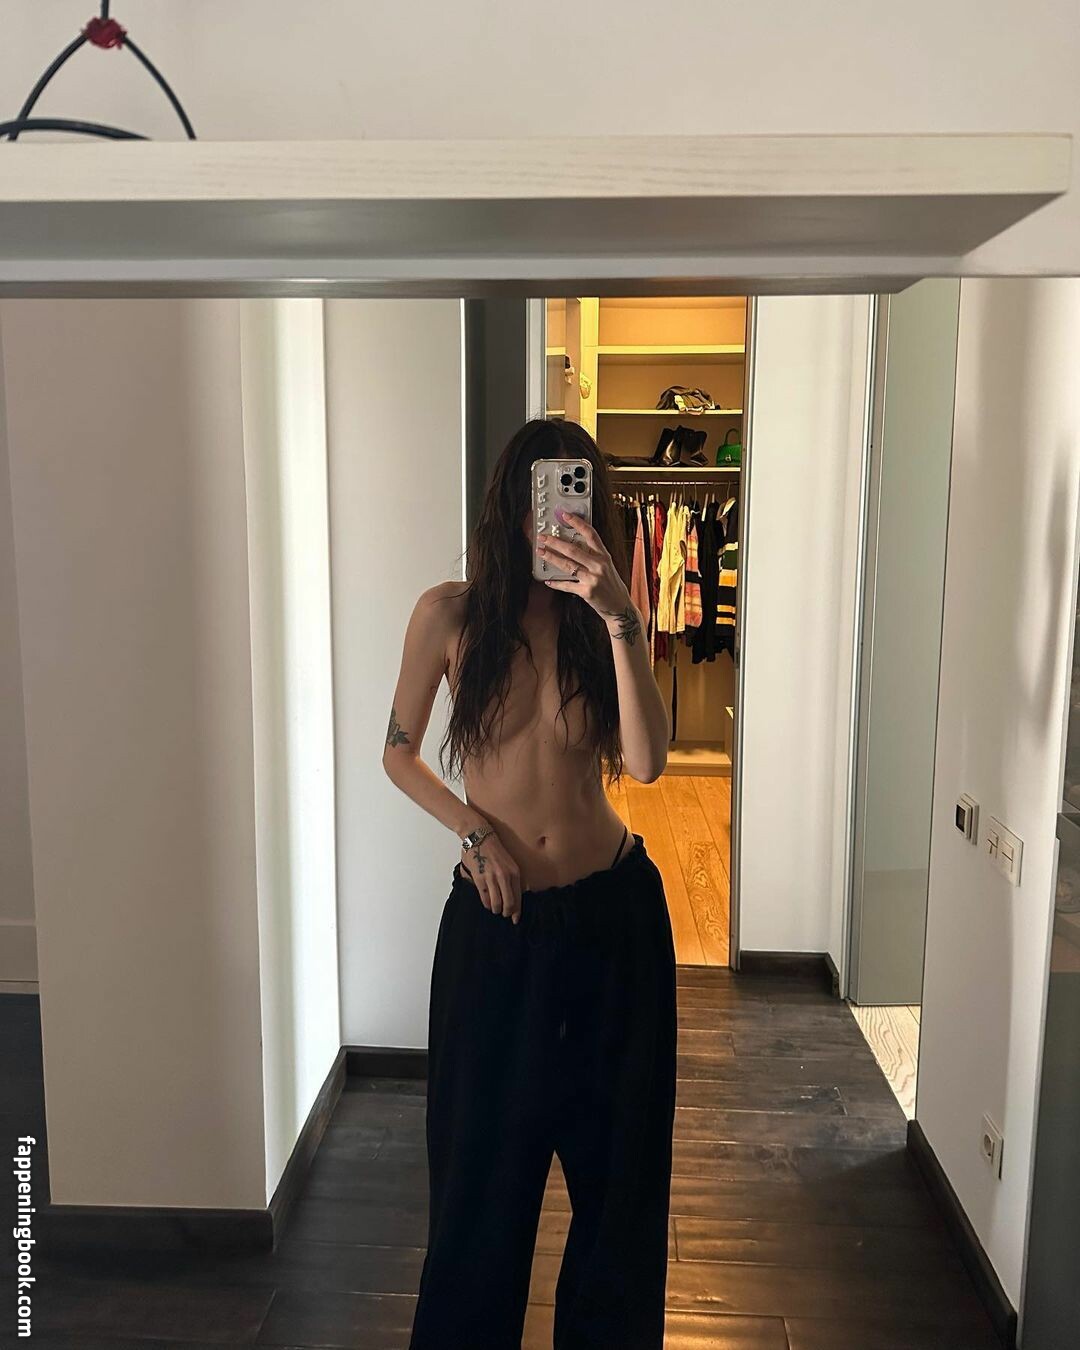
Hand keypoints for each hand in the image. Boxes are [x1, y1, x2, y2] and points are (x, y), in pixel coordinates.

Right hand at [460, 826, 522, 922]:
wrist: (480, 837)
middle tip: (504, 914)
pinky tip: (487, 903)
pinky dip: (487, 903)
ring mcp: (492, 878)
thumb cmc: (494, 849)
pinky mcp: (480, 878)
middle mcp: (505, 876)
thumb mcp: (509, 862)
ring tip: (494, 909)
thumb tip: (510, 895)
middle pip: (509, 903)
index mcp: (515, 872)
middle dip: (506, 912)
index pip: (518, 897)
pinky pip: (485, 898)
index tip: (515, 919)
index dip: (517, 911)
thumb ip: (510, 877)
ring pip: (497, 903)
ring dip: (496, 909)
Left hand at [536, 509, 642, 643]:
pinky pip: (567, 585)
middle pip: (574, 550)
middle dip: (556, 542)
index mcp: (605, 556)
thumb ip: (593, 557)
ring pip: (568, 565)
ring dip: (552, 558)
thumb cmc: (612, 586)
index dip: (578, 523)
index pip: (591, 534)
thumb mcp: (607, 567)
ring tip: (541, 552)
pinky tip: (548, 580)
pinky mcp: (586, 592)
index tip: (566, 515)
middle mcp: (599, 565)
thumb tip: (572, 546)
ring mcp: (593, 579)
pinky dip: (556, 583)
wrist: (620, 607)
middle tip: (543, 537)